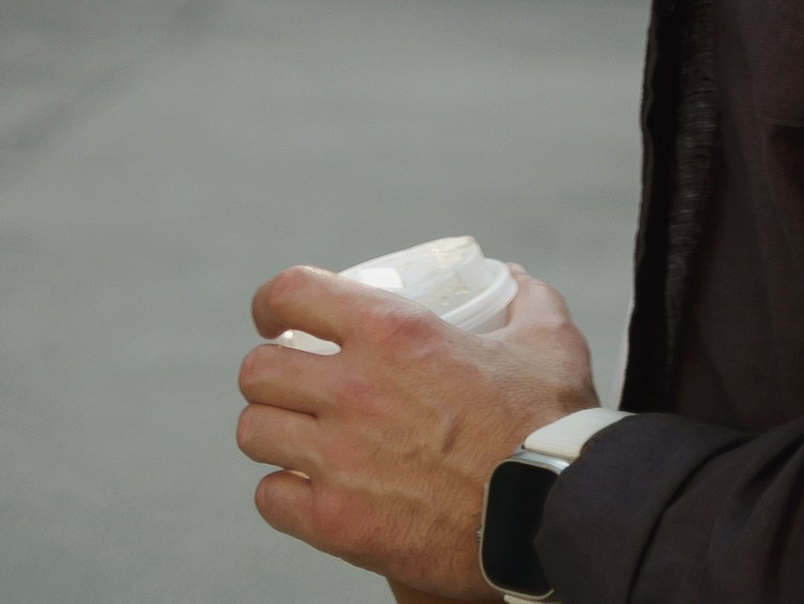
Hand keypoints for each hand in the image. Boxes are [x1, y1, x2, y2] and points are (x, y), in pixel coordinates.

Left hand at [236, 262, 596, 598]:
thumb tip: (513, 280)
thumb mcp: (547, 337)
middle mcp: (353, 388)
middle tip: (294, 386)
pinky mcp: (336, 522)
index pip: (291, 294)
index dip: (272, 302)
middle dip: (270, 374)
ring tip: (295, 437)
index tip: (275, 317)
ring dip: (273, 431)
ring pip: (254, 432)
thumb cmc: (547, 424)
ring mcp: (339, 459)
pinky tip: (307, 490)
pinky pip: (271, 498)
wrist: (550, 511)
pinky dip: (284, 493)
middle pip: (257, 370)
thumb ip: (526, 300)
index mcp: (394, 330)